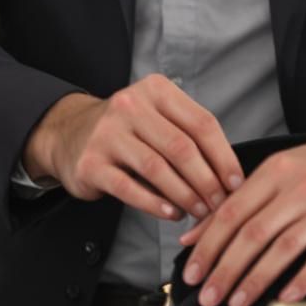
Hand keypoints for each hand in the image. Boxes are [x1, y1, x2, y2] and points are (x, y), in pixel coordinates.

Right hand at [22, 76, 242, 221]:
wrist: (68, 134)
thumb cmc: (126, 131)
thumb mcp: (157, 117)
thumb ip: (189, 136)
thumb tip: (228, 176)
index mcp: (156, 91)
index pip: (201, 123)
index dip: (224, 157)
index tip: (236, 183)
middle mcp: (130, 106)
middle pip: (182, 147)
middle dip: (207, 181)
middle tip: (220, 204)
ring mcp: (107, 134)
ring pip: (157, 168)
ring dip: (185, 195)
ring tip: (198, 212)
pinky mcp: (91, 163)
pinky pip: (129, 187)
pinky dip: (154, 204)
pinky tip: (171, 214)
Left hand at [174, 118, 305, 305]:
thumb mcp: (284, 170)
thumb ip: (241, 200)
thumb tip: (195, 233)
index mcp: (276, 171)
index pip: (231, 212)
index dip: (207, 246)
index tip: (192, 272)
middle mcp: (299, 187)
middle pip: (251, 234)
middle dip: (224, 270)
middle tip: (207, 296)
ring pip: (281, 249)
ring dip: (254, 280)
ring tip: (235, 302)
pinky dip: (300, 281)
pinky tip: (283, 299)